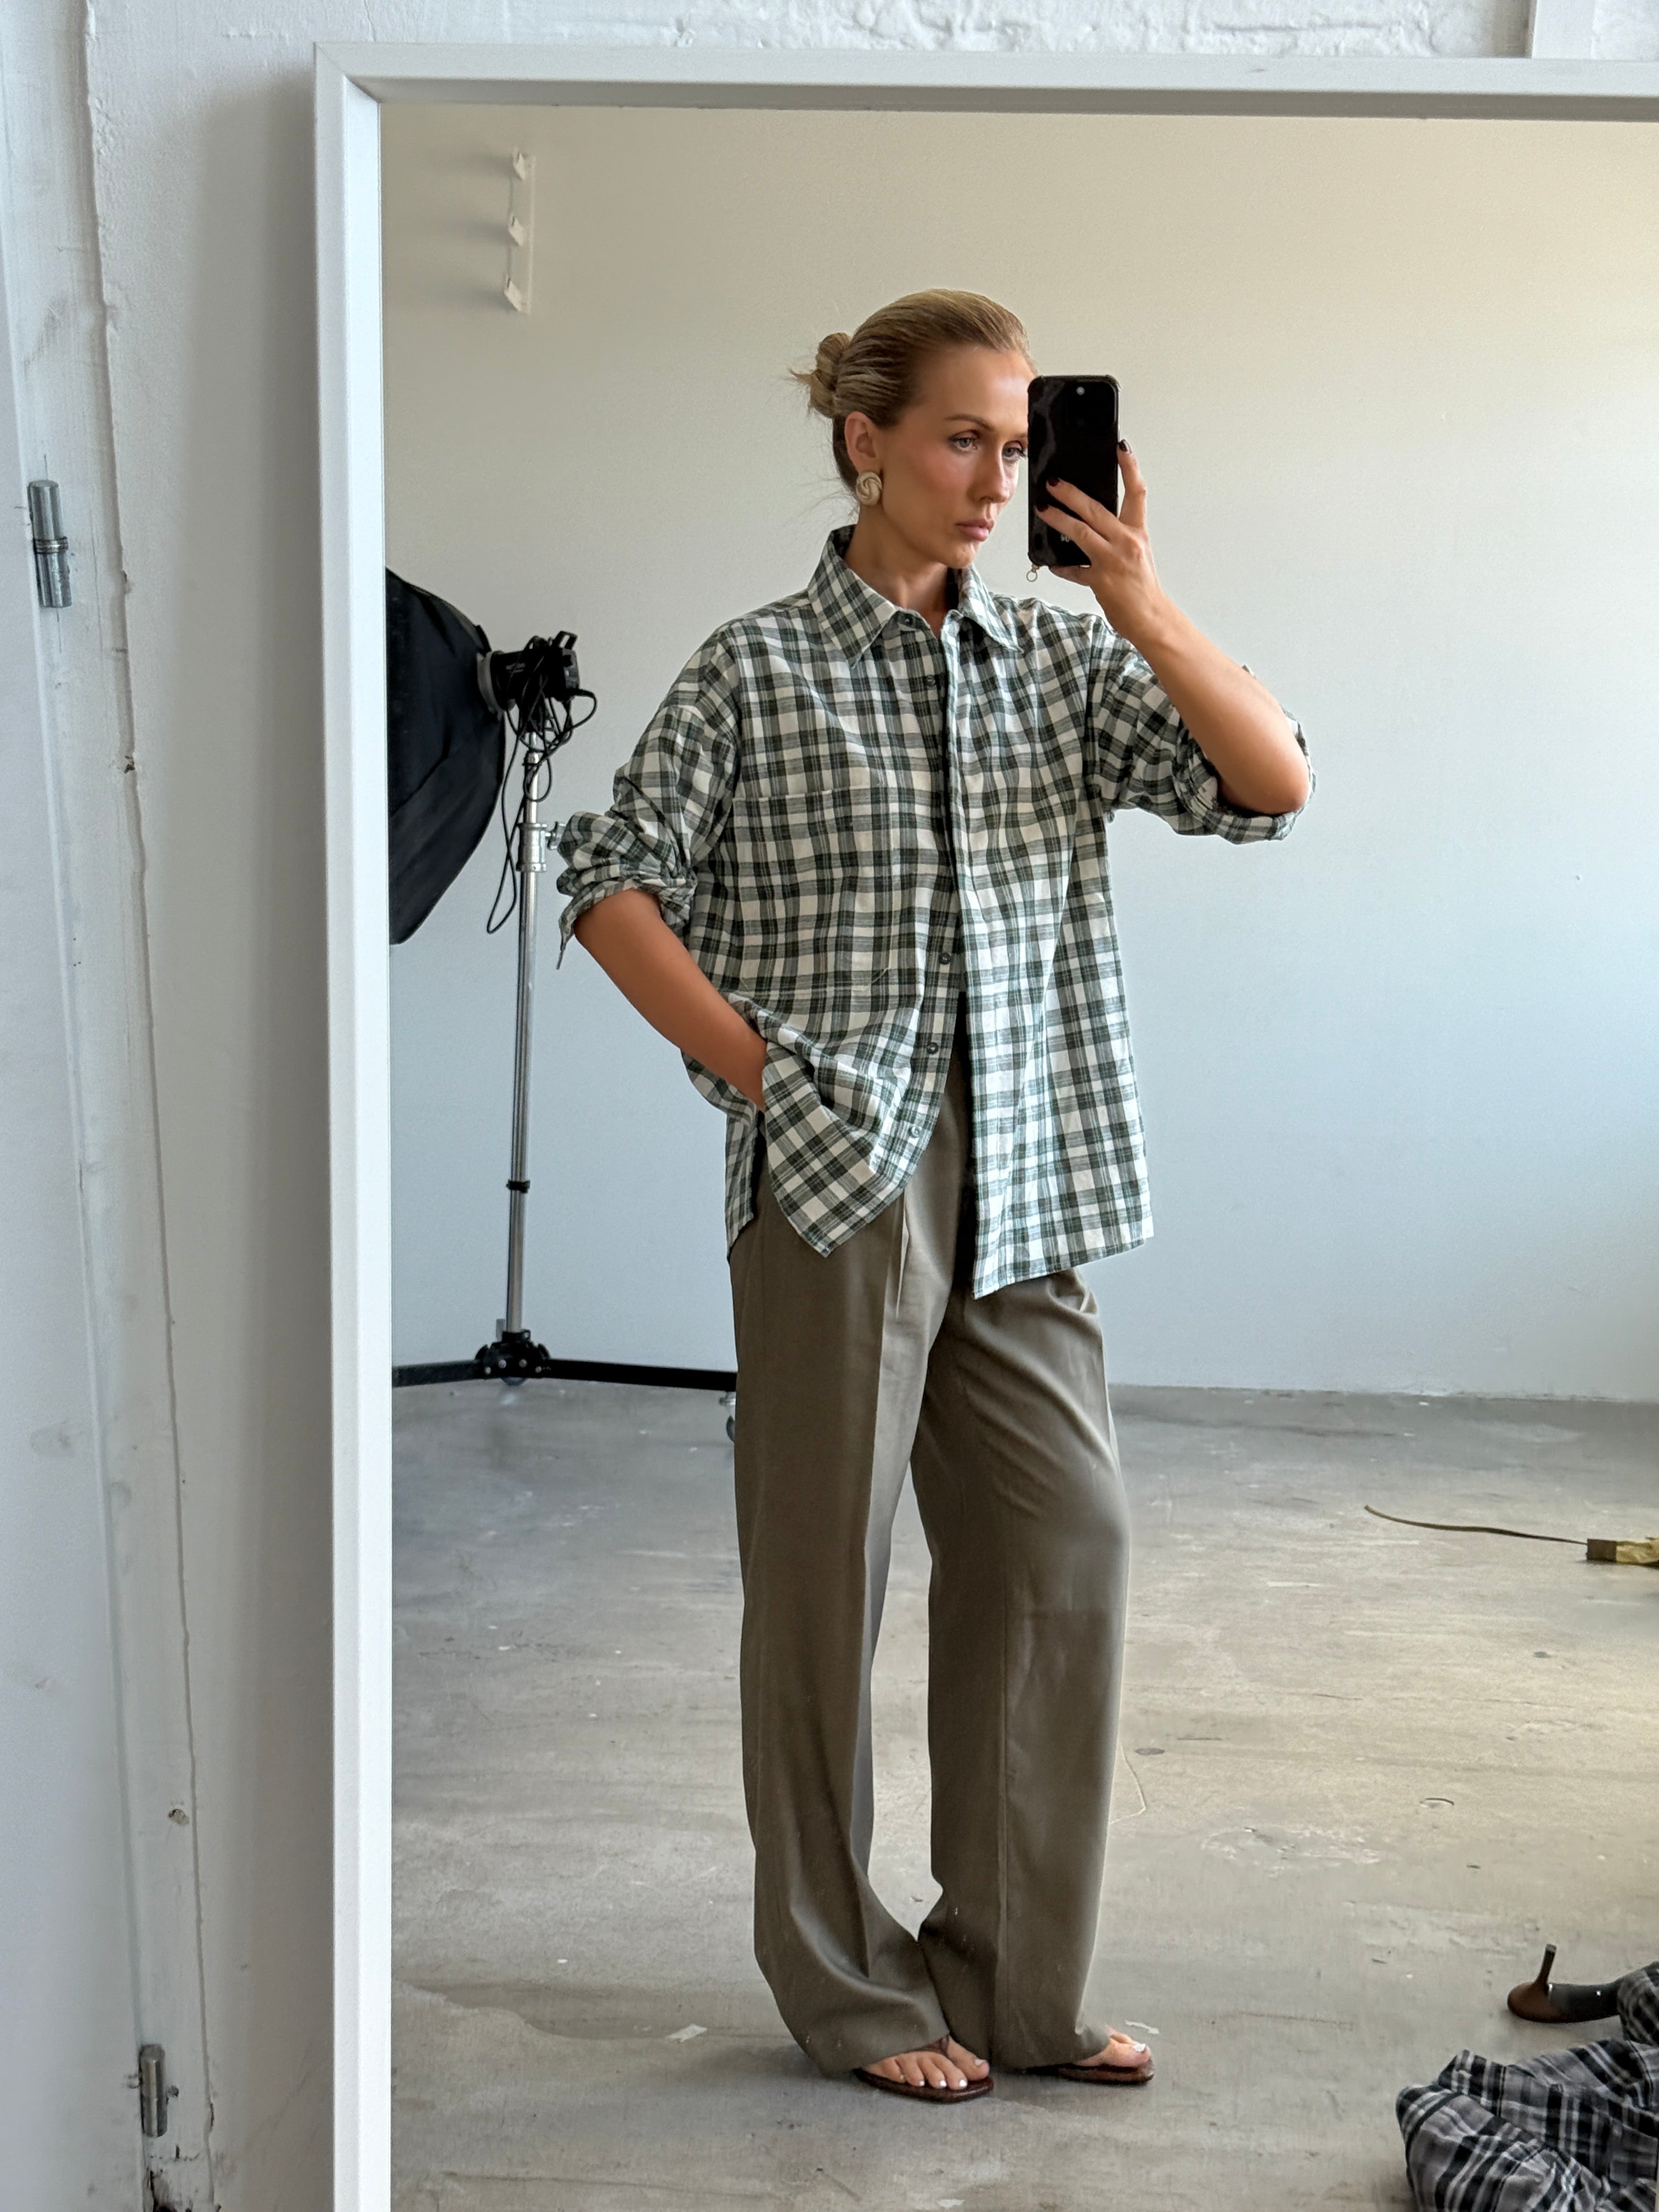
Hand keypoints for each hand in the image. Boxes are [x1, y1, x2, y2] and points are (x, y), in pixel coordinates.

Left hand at [1038, 444, 1170, 651]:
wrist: (1151, 618)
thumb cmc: (1142, 587)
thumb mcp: (1137, 554)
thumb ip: (1117, 537)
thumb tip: (1093, 525)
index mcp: (1137, 533)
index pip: (1137, 492)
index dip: (1130, 468)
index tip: (1121, 448)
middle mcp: (1126, 542)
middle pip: (1096, 509)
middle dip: (1072, 493)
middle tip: (1054, 481)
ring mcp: (1112, 560)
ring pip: (1080, 532)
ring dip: (1058, 519)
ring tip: (1043, 509)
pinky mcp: (1100, 580)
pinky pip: (1074, 570)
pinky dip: (1061, 567)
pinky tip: (1050, 563)